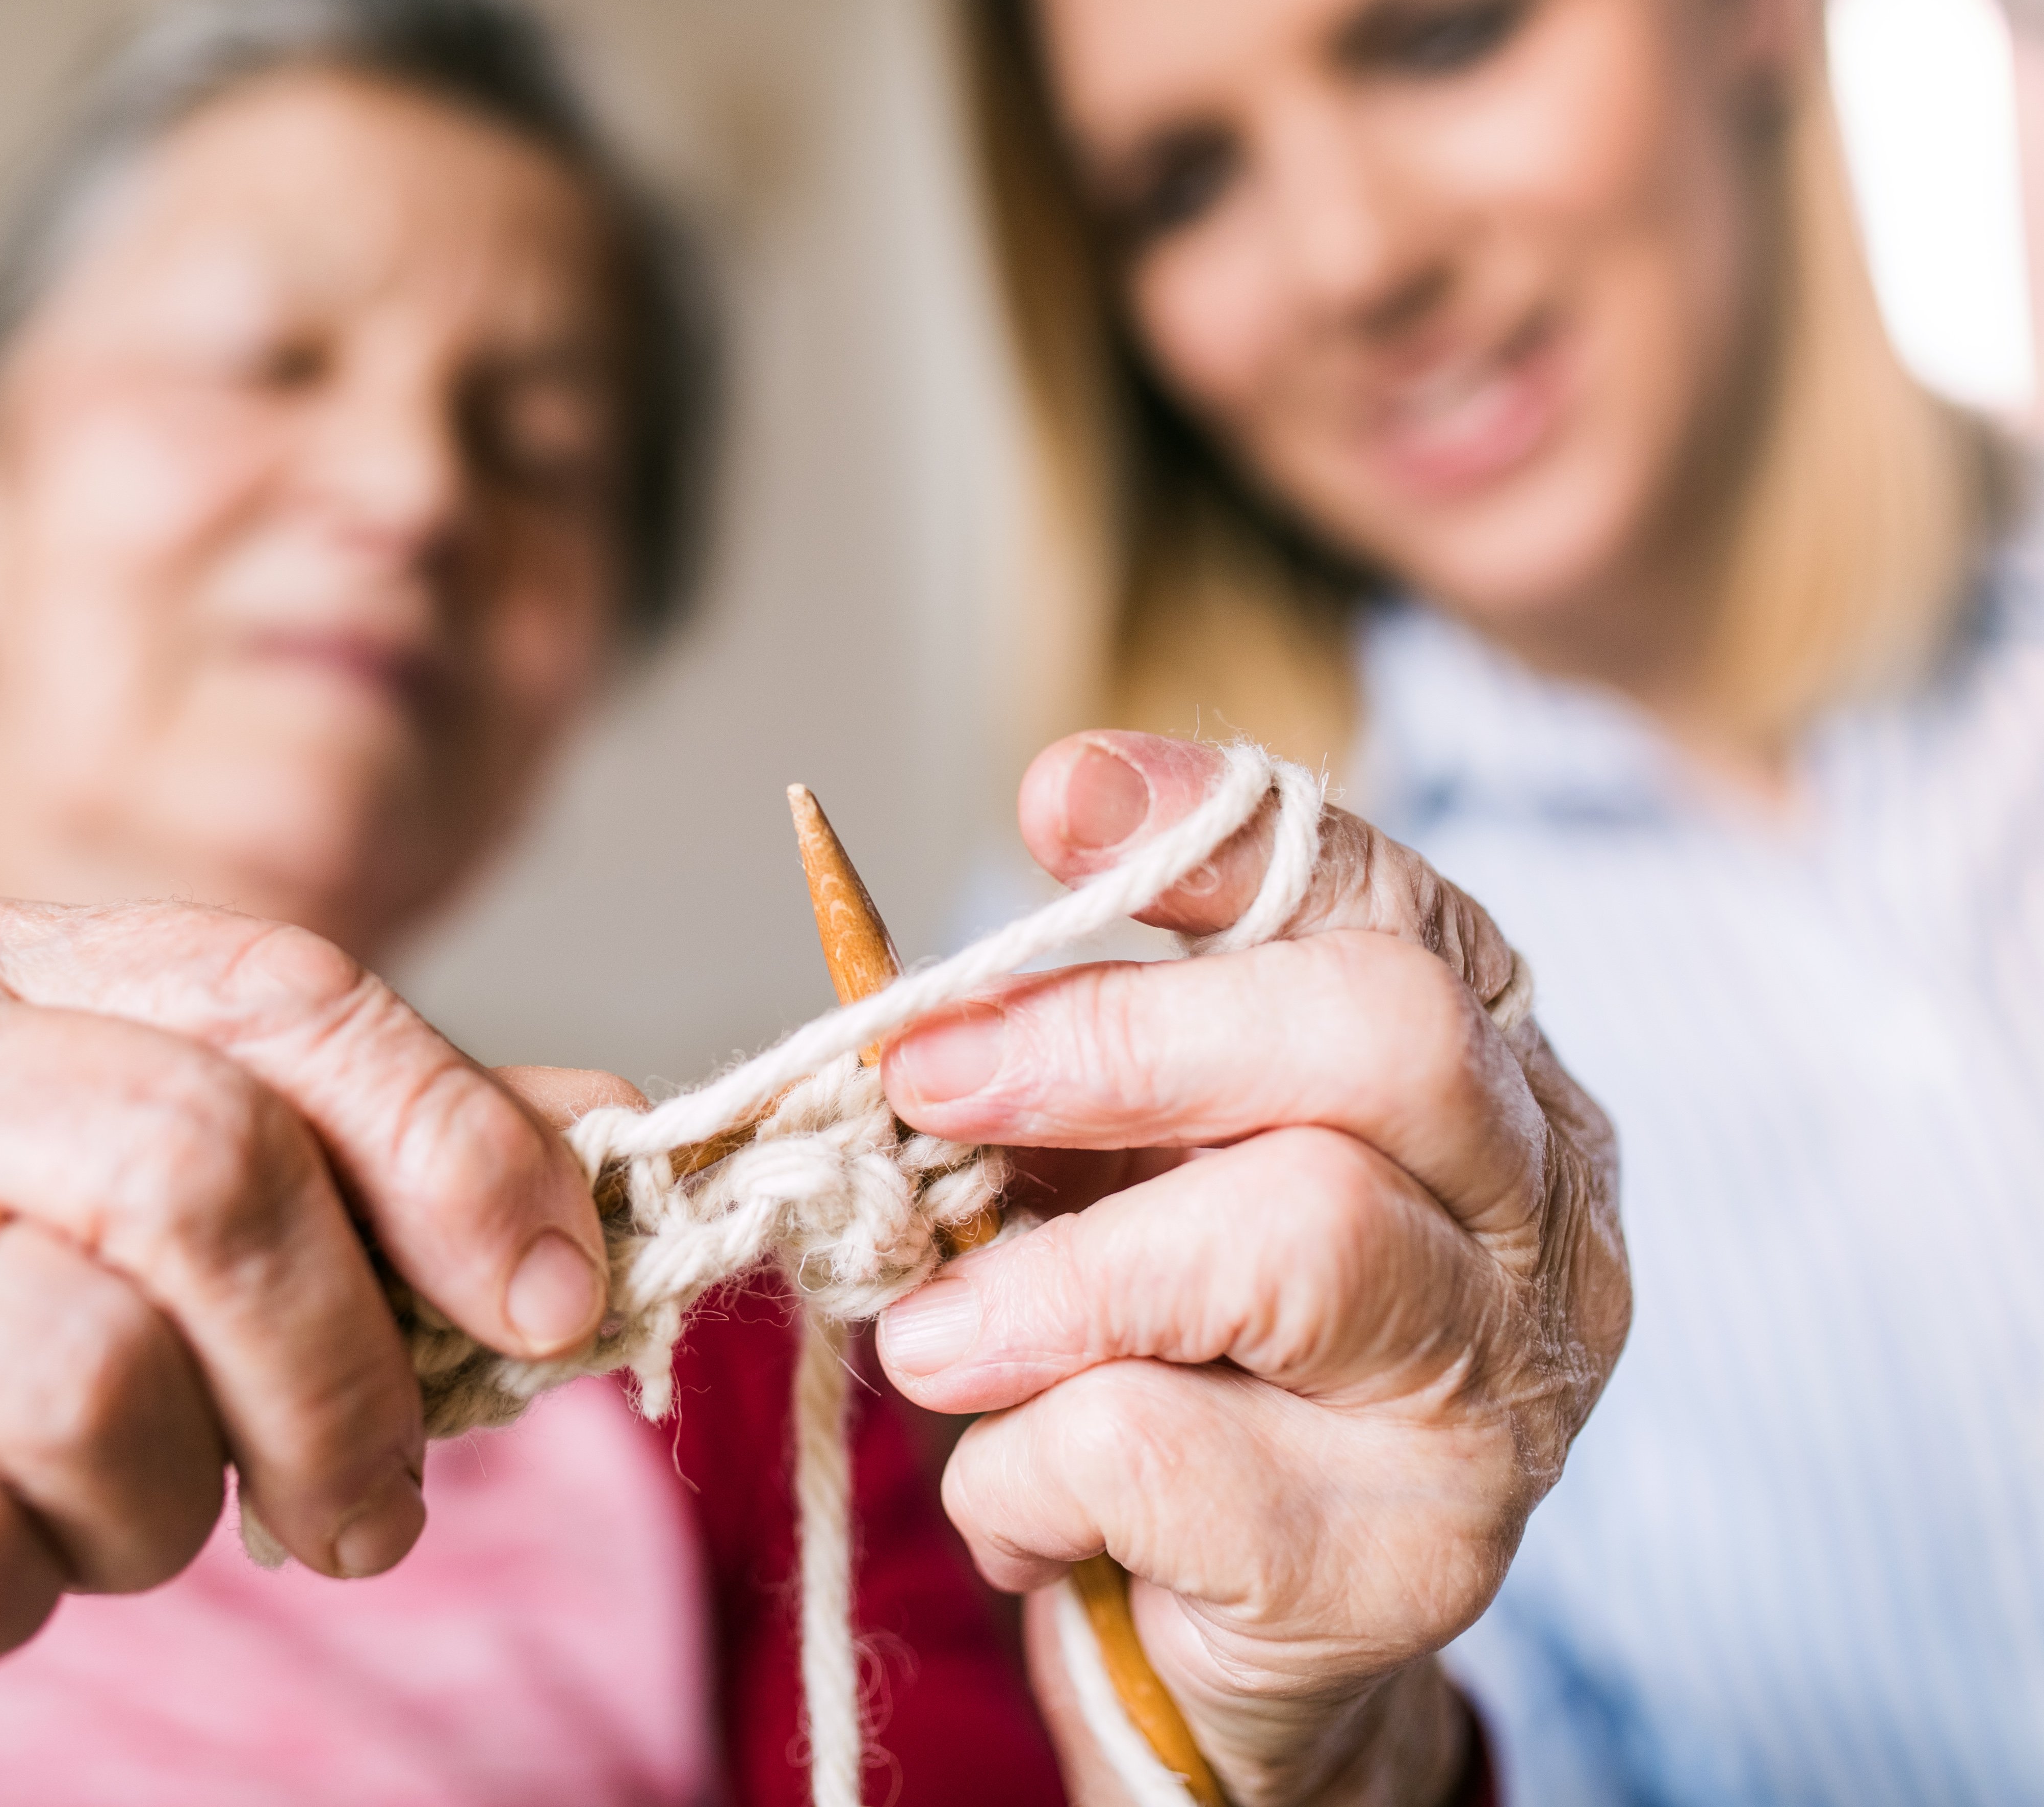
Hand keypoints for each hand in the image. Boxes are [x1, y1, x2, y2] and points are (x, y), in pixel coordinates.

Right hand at [0, 896, 610, 1806]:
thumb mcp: (168, 1246)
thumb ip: (377, 1174)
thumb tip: (612, 1134)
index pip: (280, 994)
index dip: (455, 1149)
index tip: (558, 1299)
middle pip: (202, 1165)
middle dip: (339, 1378)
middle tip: (360, 1509)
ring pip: (82, 1369)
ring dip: (155, 1505)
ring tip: (106, 1521)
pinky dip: (2, 1602)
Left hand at [873, 733, 1627, 1806]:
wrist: (1223, 1651)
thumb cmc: (1170, 1366)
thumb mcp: (1112, 1183)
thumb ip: (1054, 1079)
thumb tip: (917, 1003)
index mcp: (1472, 1069)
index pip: (1377, 897)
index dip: (1215, 832)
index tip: (1056, 798)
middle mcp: (1533, 1208)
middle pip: (1380, 1035)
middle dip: (1123, 1034)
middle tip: (928, 1078)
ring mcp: (1498, 1386)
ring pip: (1298, 1239)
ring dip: (1054, 1283)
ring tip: (927, 1340)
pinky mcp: (1413, 1556)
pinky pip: (1175, 1452)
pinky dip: (1029, 1472)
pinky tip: (1018, 1505)